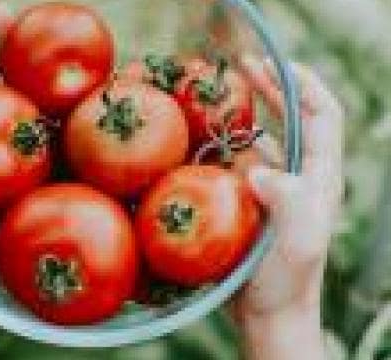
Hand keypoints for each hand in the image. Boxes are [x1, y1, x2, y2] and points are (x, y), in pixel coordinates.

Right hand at [232, 59, 343, 358]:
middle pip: (293, 118)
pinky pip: (241, 163)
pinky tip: (206, 140)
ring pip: (265, 138)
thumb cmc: (286, 282)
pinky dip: (226, 145)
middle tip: (240, 66)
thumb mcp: (297, 243)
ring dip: (245, 113)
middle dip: (271, 87)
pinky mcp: (253, 202)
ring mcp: (276, 189)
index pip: (323, 116)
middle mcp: (301, 177)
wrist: (268, 314)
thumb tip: (260, 168)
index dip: (303, 84)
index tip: (275, 64)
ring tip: (217, 98)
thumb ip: (291, 203)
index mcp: (319, 178)